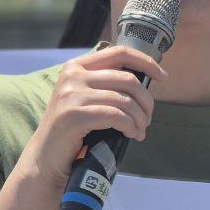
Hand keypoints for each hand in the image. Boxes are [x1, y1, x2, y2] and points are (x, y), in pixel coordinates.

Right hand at [26, 46, 166, 187]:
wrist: (47, 157)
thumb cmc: (75, 130)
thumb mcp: (87, 99)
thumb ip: (108, 86)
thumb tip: (147, 82)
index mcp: (76, 66)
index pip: (119, 52)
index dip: (146, 62)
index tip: (163, 76)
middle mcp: (72, 75)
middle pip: (128, 79)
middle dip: (146, 102)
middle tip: (147, 119)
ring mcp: (71, 95)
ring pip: (125, 100)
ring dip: (140, 119)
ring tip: (140, 131)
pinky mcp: (74, 115)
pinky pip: (116, 116)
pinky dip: (130, 126)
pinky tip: (131, 134)